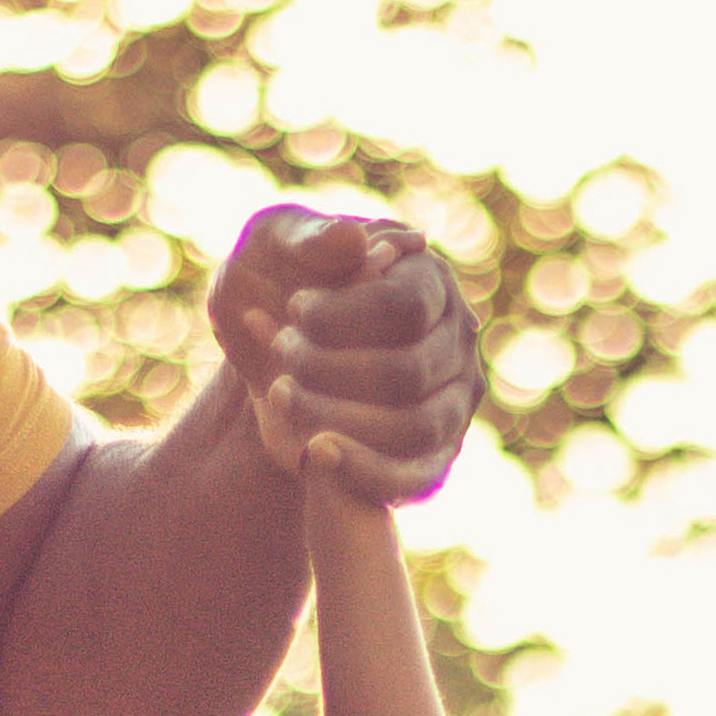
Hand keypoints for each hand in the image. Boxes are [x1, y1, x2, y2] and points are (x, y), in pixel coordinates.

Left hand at [207, 207, 477, 504]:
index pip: (406, 305)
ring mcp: (451, 400)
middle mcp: (454, 339)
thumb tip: (356, 240)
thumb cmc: (271, 276)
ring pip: (413, 426)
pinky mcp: (431, 454)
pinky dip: (359, 469)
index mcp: (429, 278)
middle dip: (329, 369)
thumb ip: (313, 237)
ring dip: (336, 416)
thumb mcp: (275, 241)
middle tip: (280, 353)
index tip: (293, 311)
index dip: (344, 315)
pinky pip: (412, 477)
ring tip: (279, 395)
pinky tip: (308, 450)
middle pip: (408, 371)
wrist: (262, 345)